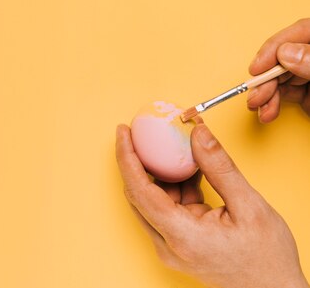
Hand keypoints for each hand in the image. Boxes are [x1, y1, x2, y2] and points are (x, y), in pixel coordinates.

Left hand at [116, 123, 307, 287]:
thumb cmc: (266, 258)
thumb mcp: (249, 206)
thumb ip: (220, 167)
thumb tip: (197, 133)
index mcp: (181, 236)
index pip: (139, 191)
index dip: (127, 157)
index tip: (123, 132)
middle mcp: (168, 243)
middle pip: (139, 194)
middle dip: (138, 159)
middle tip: (141, 131)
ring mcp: (171, 245)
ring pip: (153, 200)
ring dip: (161, 171)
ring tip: (174, 143)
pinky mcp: (179, 243)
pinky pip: (169, 208)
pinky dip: (177, 185)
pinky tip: (191, 167)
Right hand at [248, 18, 309, 122]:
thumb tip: (286, 53)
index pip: (301, 32)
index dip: (276, 46)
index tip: (258, 66)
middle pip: (285, 57)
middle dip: (267, 77)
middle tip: (256, 94)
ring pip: (281, 77)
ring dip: (265, 94)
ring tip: (258, 107)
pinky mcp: (309, 94)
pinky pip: (285, 93)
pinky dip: (272, 103)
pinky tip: (267, 112)